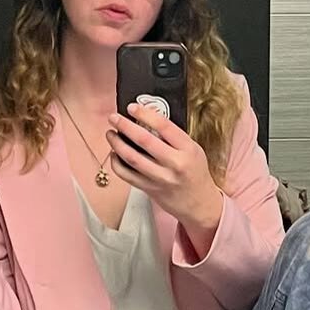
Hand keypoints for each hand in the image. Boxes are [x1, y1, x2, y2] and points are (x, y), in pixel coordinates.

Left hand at [106, 104, 223, 253]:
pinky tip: (115, 154)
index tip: (132, 107)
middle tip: (114, 118)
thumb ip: (174, 137)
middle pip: (144, 140)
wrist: (198, 202)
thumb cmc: (195, 172)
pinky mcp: (149, 189)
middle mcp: (174, 164)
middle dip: (124, 126)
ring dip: (116, 143)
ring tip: (110, 134)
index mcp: (187, 150)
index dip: (145, 113)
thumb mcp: (193, 149)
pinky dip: (117, 163)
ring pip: (131, 158)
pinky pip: (127, 175)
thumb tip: (147, 119)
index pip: (164, 126)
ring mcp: (160, 178)